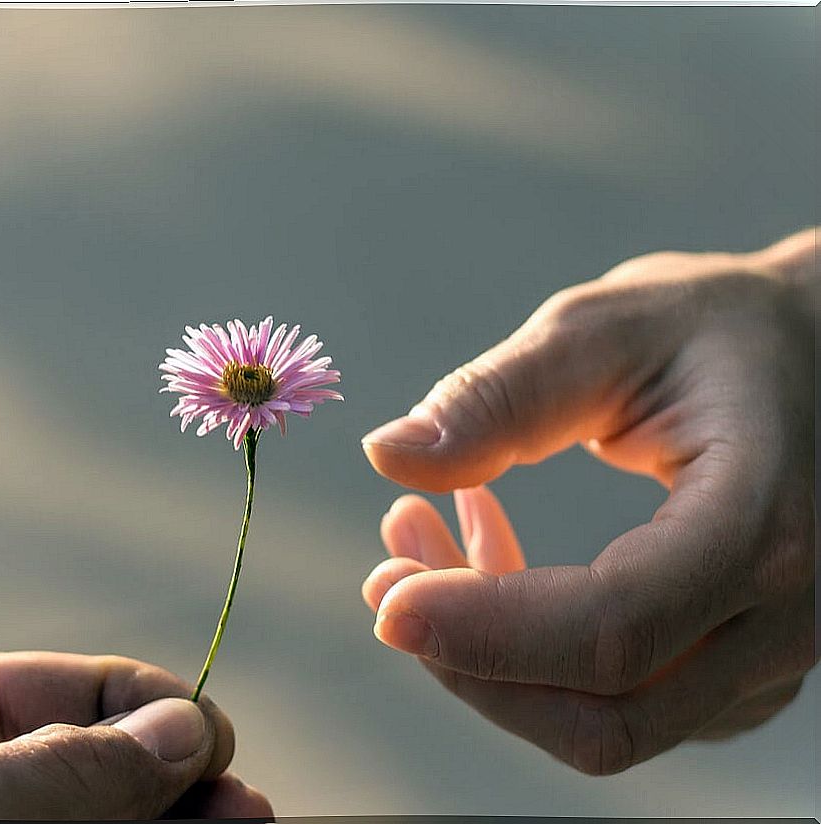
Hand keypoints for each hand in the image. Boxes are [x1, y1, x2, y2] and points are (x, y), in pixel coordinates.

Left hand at [360, 229, 816, 774]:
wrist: (814, 355)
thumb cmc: (715, 330)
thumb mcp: (604, 330)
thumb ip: (498, 395)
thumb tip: (387, 455)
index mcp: (760, 522)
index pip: (612, 628)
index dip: (482, 630)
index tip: (383, 595)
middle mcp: (785, 616)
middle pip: (603, 712)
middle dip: (468, 657)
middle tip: (387, 565)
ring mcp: (769, 658)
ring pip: (603, 724)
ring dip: (487, 654)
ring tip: (421, 534)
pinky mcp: (737, 667)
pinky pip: (619, 701)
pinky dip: (529, 653)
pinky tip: (489, 557)